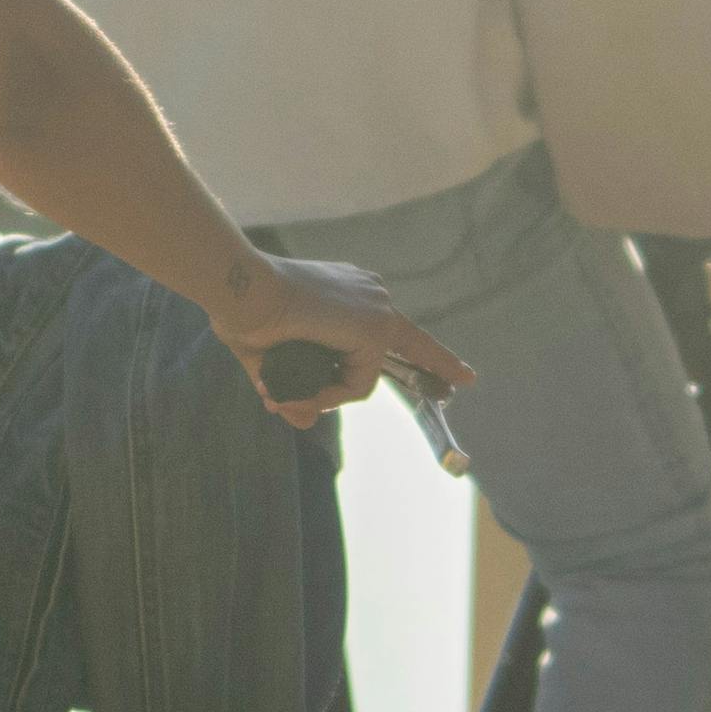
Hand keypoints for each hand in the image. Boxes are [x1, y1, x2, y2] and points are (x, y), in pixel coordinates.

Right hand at [208, 269, 473, 435]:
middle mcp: (371, 294)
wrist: (241, 290)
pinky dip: (331, 395)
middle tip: (469, 379)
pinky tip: (308, 386)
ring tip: (293, 392)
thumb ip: (293, 389)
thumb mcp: (271, 359)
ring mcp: (377, 310)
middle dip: (440, 365)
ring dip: (329, 393)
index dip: (427, 352)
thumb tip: (303, 421)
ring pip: (364, 375)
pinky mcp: (375, 329)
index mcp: (350, 291)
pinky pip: (359, 385)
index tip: (461, 370)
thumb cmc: (244, 313)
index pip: (395, 327)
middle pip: (407, 346)